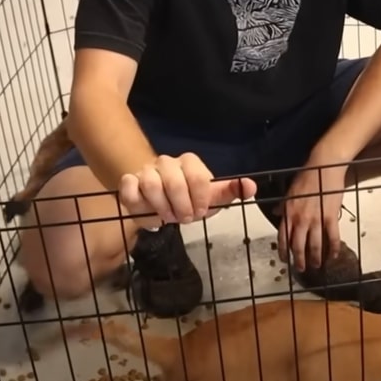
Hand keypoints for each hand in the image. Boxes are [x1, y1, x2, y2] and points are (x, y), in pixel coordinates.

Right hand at [118, 152, 256, 225]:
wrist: (159, 202)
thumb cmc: (188, 199)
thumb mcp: (210, 199)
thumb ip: (230, 192)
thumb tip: (251, 186)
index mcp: (189, 163)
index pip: (198, 177)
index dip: (200, 199)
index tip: (200, 212)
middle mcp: (167, 162)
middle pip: (175, 182)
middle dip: (182, 206)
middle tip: (184, 218)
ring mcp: (146, 170)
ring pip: (151, 184)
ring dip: (161, 207)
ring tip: (167, 216)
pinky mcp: (129, 180)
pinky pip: (129, 188)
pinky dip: (137, 202)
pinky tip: (146, 210)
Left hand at [277, 162, 347, 271]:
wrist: (324, 167)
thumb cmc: (306, 177)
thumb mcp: (290, 191)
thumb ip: (283, 205)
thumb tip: (276, 212)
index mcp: (289, 213)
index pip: (283, 238)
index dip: (283, 251)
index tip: (285, 260)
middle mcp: (301, 219)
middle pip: (298, 246)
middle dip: (299, 260)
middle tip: (301, 269)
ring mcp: (316, 219)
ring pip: (315, 245)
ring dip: (315, 258)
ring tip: (316, 265)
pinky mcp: (331, 217)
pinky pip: (332, 237)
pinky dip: (333, 249)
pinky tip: (333, 256)